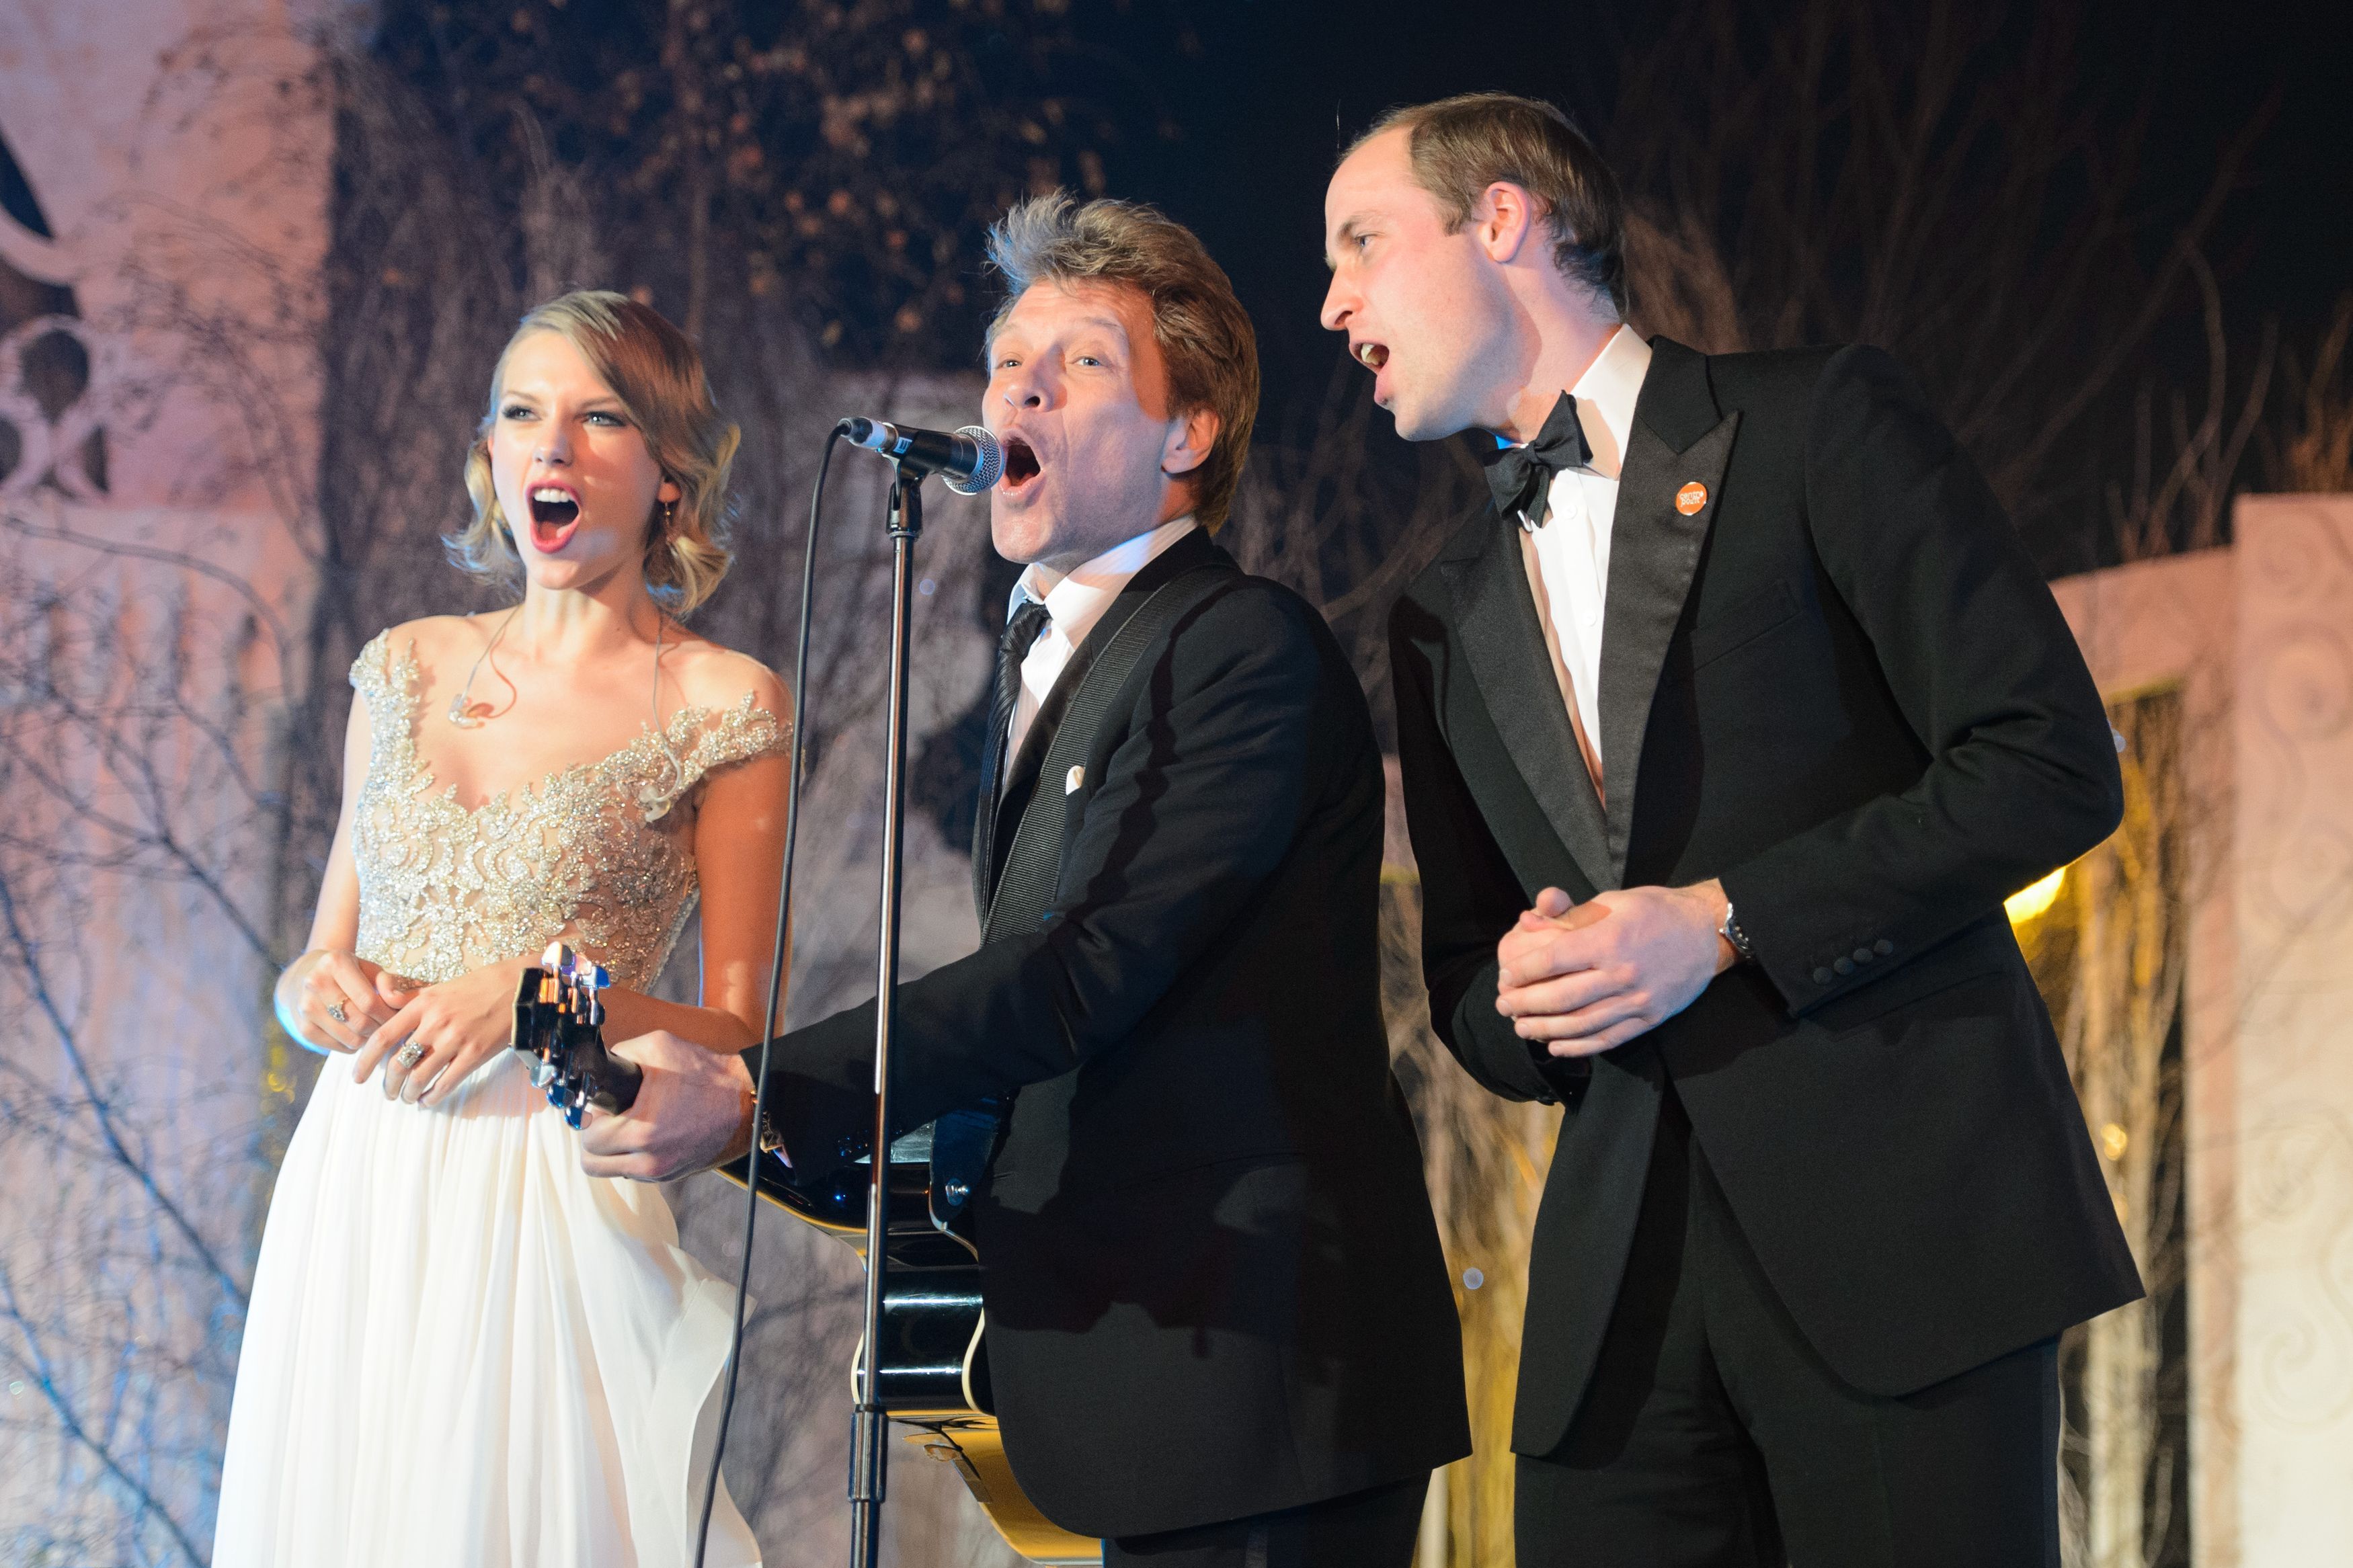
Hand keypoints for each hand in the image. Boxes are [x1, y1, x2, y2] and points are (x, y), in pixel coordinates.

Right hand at [286, 950, 396, 1053]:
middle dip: (379, 1027)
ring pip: (351, 1038)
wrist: (307, 976)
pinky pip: (339, 1047)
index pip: (368, 1001)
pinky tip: (355, 1031)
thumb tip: (398, 1001)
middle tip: (386, 1024)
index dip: (388, 1014)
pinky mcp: (303, 1028)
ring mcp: (306, 1007)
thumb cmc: (349, 973)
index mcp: (335, 963)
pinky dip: (352, 1044)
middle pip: (360, 1022)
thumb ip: (389, 982)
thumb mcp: (370, 968)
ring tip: (372, 1026)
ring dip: (367, 1038)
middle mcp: (315, 983)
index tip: (397, 1016)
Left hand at [355, 957, 527, 1106]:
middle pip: (399, 1063)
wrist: (520, 987)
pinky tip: (428, 1100)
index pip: (383, 1037)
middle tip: (388, 1093)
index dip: (366, 1061)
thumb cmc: (479, 986)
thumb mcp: (440, 987)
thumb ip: (411, 1000)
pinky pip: (447, 1083)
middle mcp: (435, 1022)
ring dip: (409, 1093)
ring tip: (408, 1098)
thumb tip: (382, 1004)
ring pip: (420, 1077)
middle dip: (389, 1085)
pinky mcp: (476, 1054)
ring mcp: (456, 1039)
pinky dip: (433, 1096)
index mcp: (423, 1004)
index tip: (358, 1076)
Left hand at [578, 1030, 758, 1182]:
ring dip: (615, 1151)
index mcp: (642, 1131)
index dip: (593, 1118)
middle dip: (597, 1139)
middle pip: (593, 1164)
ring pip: (615, 1171)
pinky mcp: (674, 1175)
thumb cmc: (707, 1074)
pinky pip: (639, 1172)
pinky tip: (653, 1133)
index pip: (589, 1140)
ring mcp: (663, 1172)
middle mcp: (650, 1160)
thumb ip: (620, 1053)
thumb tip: (601, 1066)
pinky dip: (637, 1156)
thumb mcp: (658, 1046)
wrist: (749, 1101)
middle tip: (613, 1119)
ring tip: (633, 1125)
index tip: (605, 1106)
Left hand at [1495, 881, 1735, 1056]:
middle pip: (1561, 997)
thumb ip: (1569, 918)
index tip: (1505, 976)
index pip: (1553, 961)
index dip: (1522, 971)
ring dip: (1544, 1030)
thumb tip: (1527, 922)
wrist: (1707, 931)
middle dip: (1525, 1004)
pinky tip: (1556, 1046)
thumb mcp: (1612, 901)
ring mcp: (1637, 1000)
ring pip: (1581, 1024)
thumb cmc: (1655, 910)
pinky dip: (1578, 1047)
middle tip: (1503, 1005)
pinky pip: (1608, 1039)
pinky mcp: (1650, 1018)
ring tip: (1521, 1028)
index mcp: (1609, 940)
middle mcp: (1622, 974)